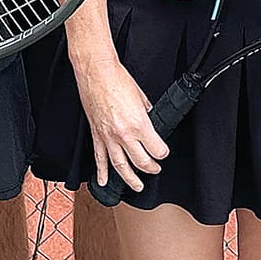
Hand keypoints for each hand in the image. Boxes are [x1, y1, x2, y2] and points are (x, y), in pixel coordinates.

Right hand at [77, 53, 167, 195]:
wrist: (97, 73)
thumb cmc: (118, 80)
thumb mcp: (142, 97)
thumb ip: (147, 114)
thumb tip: (150, 121)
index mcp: (139, 124)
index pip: (157, 149)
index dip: (163, 153)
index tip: (163, 153)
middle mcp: (124, 134)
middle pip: (141, 162)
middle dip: (151, 168)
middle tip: (155, 169)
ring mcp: (108, 137)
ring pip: (121, 166)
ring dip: (130, 179)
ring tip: (137, 186)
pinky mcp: (97, 135)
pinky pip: (99, 158)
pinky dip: (101, 172)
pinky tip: (104, 181)